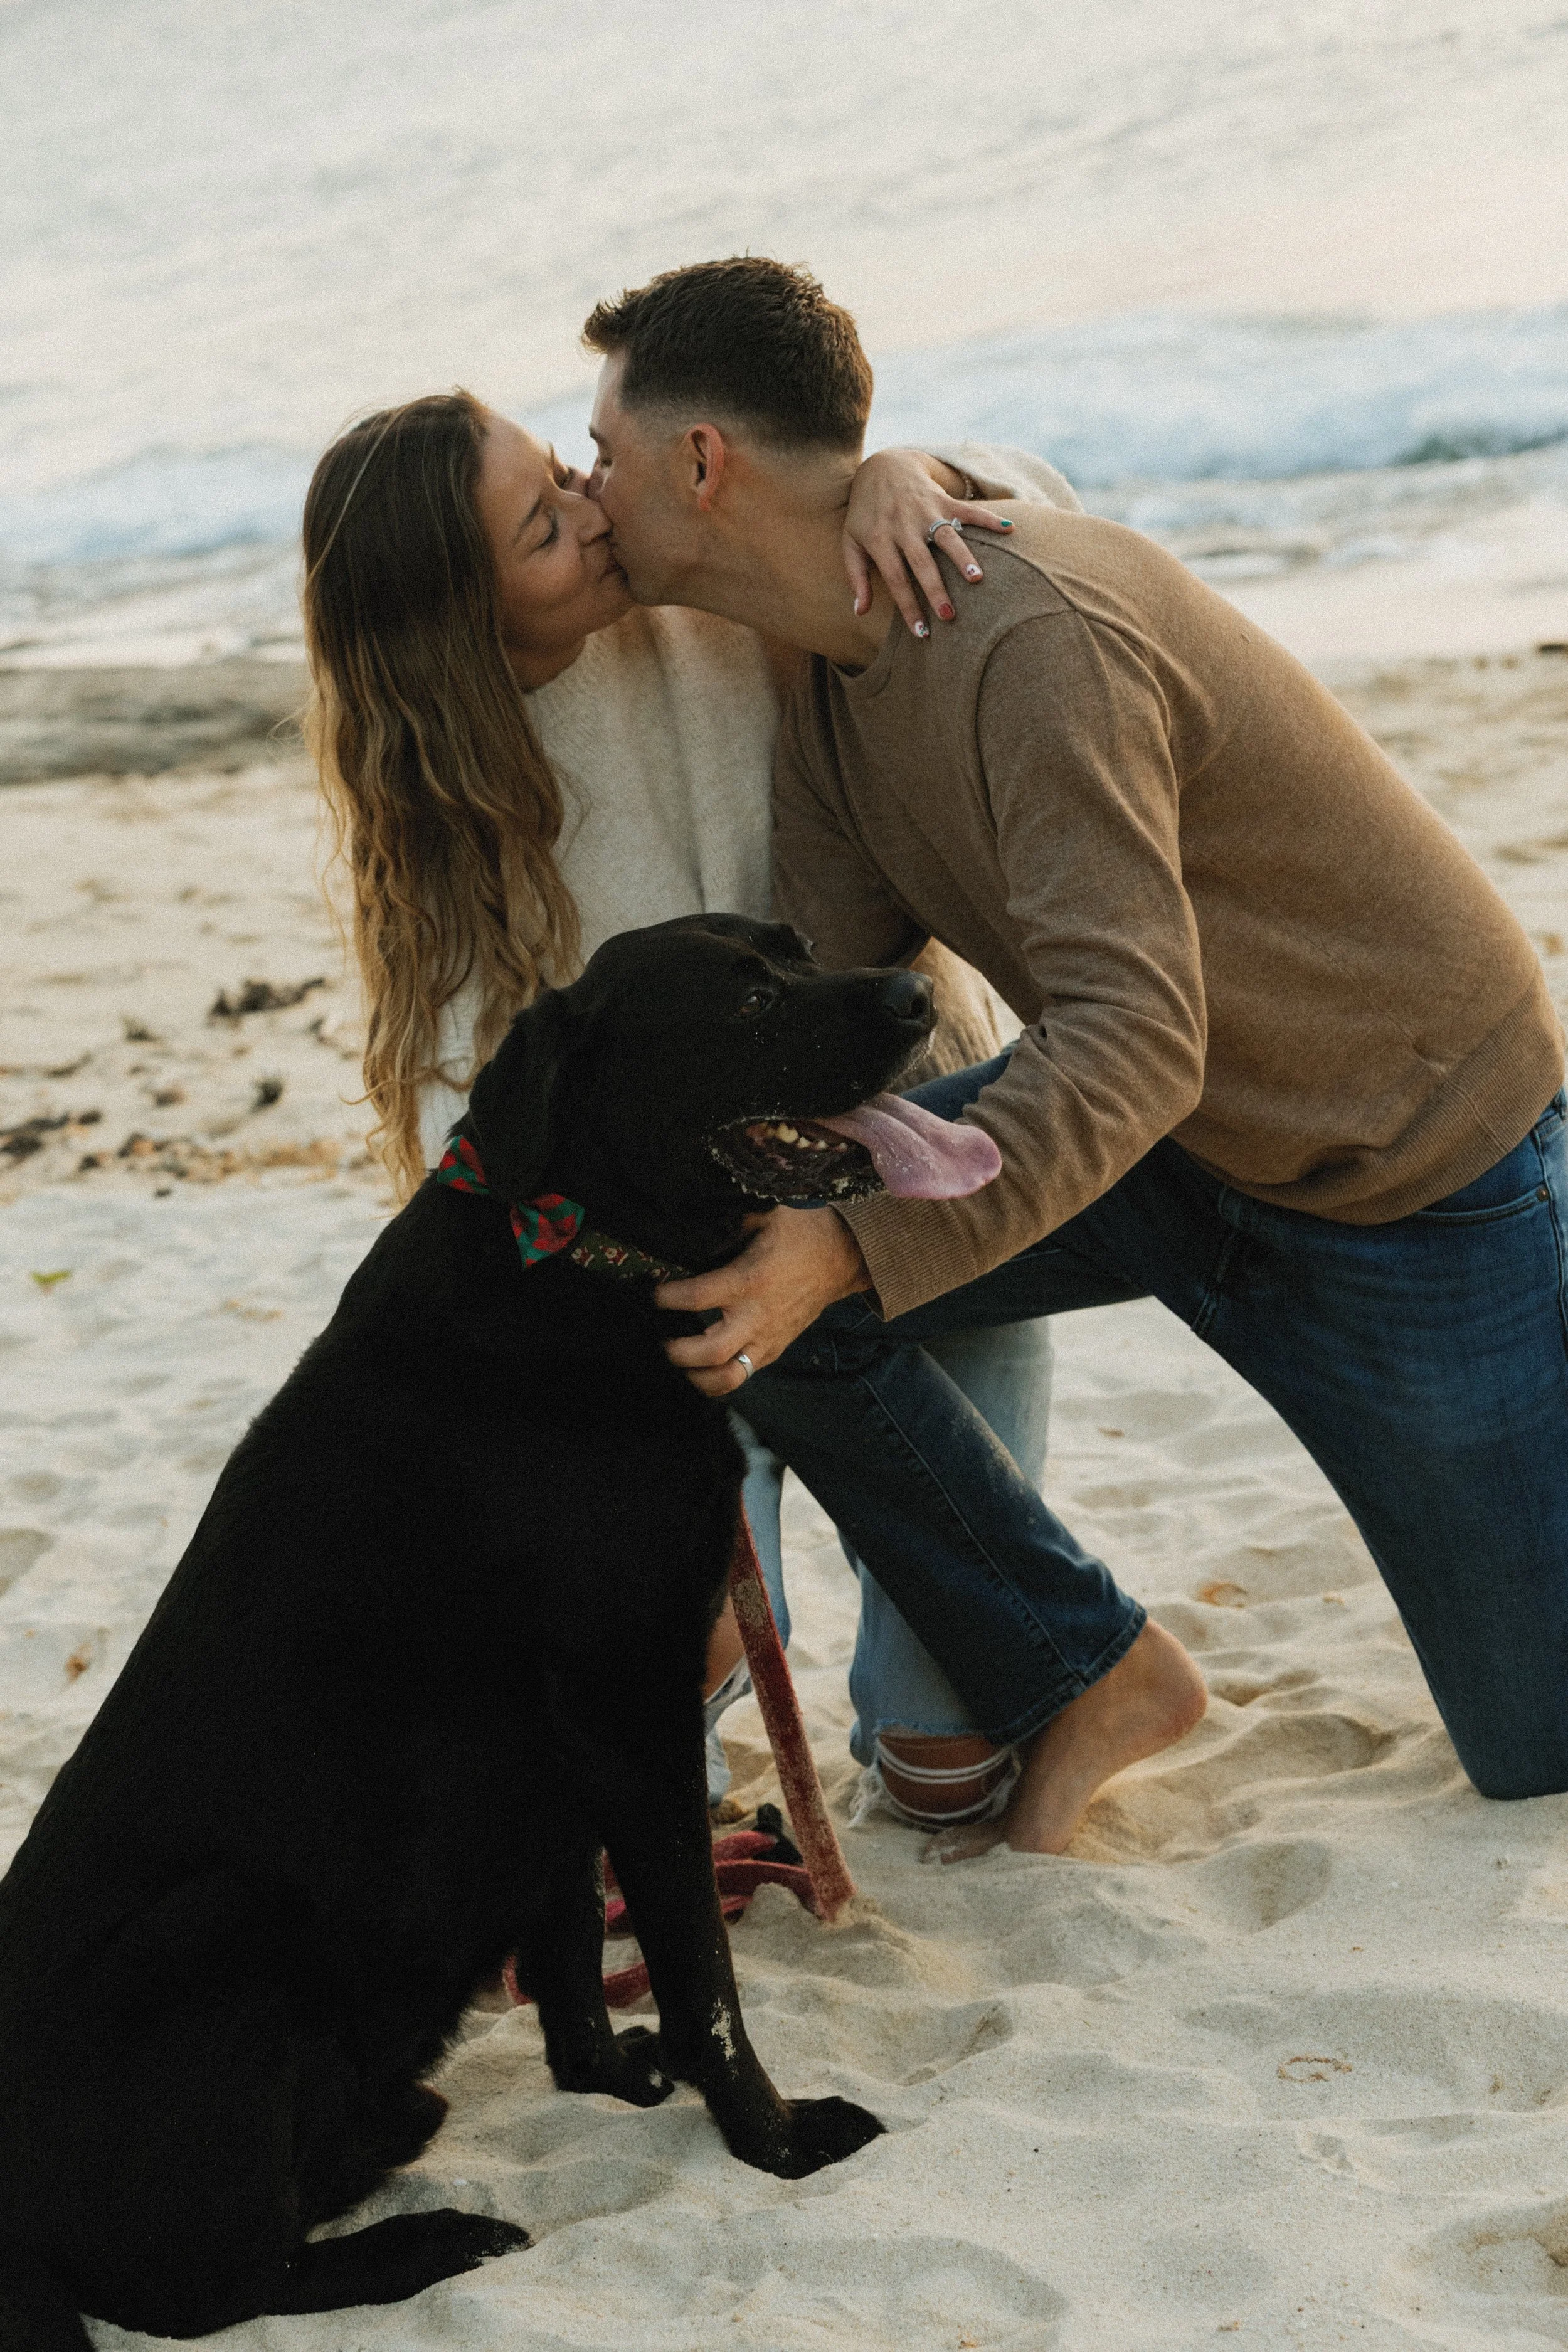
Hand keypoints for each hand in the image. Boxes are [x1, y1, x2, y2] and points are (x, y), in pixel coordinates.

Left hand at [656, 1209, 870, 1396]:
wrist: (844, 1257)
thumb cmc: (803, 1233)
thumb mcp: (764, 1217)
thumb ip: (729, 1229)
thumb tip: (698, 1235)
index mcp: (749, 1280)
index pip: (696, 1297)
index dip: (666, 1298)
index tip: (653, 1294)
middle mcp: (757, 1315)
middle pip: (710, 1353)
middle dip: (678, 1353)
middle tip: (661, 1342)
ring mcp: (768, 1337)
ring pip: (730, 1377)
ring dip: (698, 1378)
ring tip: (680, 1365)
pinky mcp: (776, 1348)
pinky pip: (745, 1374)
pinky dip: (720, 1377)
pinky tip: (703, 1368)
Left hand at [843, 449, 1014, 637]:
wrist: (881, 466)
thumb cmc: (865, 512)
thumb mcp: (850, 541)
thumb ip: (856, 577)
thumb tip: (860, 613)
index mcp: (880, 539)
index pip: (896, 579)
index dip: (908, 606)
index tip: (922, 632)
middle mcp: (904, 525)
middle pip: (922, 562)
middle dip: (936, 589)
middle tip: (949, 615)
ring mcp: (926, 511)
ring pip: (947, 536)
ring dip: (963, 557)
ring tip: (977, 579)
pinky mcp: (943, 498)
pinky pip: (968, 509)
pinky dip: (988, 519)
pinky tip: (1009, 529)